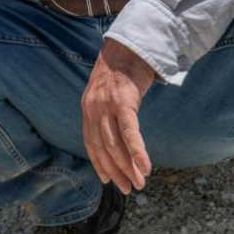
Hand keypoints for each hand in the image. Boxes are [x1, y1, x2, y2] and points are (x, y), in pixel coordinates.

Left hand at [81, 38, 155, 194]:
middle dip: (116, 171)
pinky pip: (129, 133)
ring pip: (115, 145)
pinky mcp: (123, 101)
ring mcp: (106, 105)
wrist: (129, 44)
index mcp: (87, 108)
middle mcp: (92, 109)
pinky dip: (138, 152)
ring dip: (128, 167)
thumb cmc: (123, 69)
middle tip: (128, 189)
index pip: (91, 143)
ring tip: (139, 183)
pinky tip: (145, 167)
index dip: (99, 164)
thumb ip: (107, 110)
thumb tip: (116, 131)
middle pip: (103, 148)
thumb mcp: (108, 92)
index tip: (108, 180)